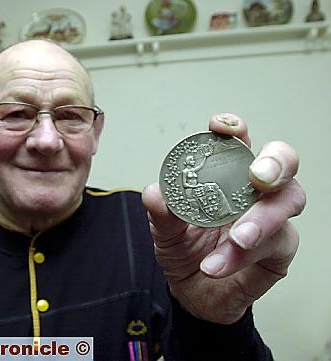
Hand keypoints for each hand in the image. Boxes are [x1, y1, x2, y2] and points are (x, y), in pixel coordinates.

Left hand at [142, 113, 305, 323]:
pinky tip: (218, 264)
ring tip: (237, 237)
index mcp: (225, 176)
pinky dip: (242, 255)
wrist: (192, 292)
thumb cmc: (185, 250)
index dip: (234, 130)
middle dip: (274, 162)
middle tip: (258, 176)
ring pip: (288, 201)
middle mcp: (252, 192)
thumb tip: (154, 193)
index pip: (236, 143)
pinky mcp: (280, 250)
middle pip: (281, 162)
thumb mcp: (165, 231)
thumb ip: (161, 212)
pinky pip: (275, 245)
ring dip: (262, 218)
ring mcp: (272, 219)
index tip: (222, 127)